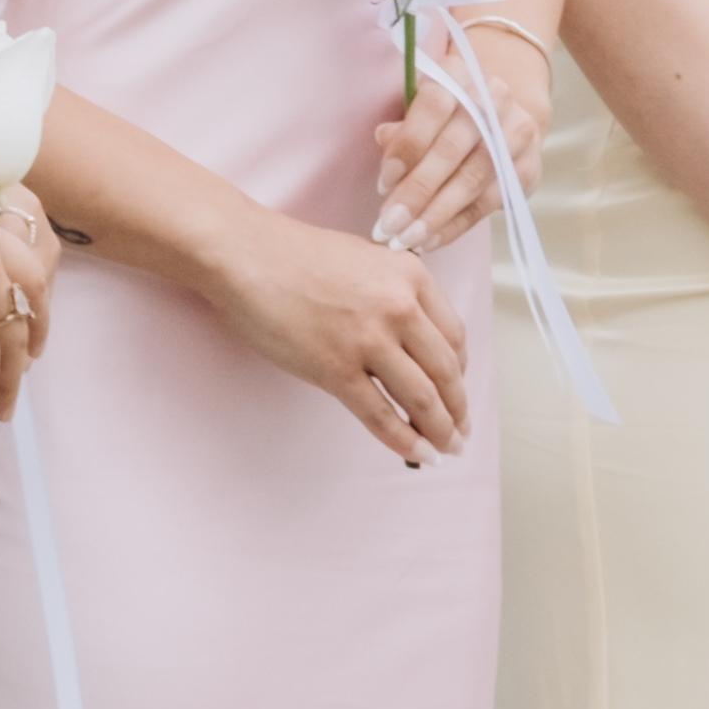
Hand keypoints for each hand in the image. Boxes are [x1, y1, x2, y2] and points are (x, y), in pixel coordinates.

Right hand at [202, 199, 473, 465]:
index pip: (454, 336)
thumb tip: (411, 342)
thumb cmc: (295, 256)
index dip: (461, 372)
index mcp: (411, 276)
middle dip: (457, 409)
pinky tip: (417, 454)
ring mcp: (368, 340)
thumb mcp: (366, 260)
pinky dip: (405, 441)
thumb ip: (395, 294)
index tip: (457, 391)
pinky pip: (381, 416)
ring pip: (422, 398)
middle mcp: (399, 307)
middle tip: (459, 431)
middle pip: (446, 372)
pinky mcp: (336, 368)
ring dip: (439, 431)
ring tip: (444, 448)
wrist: (246, 255)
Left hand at [374, 35, 543, 258]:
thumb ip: (402, 128)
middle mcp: (493, 97)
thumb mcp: (418, 112)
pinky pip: (488, 202)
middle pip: (453, 149)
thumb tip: (385, 140)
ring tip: (407, 239)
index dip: (408, 145)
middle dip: (417, 192)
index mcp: (459, 74)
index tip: (384, 183)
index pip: (434, 105)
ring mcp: (516, 131)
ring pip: (472, 179)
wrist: (498, 120)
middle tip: (389, 225)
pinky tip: (432, 239)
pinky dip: (457, 224)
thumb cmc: (444, 118)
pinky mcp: (527, 166)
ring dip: (436, 214)